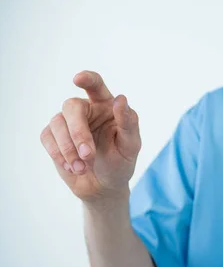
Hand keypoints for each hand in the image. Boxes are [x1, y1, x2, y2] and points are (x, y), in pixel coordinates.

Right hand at [40, 71, 140, 201]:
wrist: (103, 187)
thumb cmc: (121, 163)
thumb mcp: (131, 146)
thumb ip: (129, 123)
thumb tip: (121, 99)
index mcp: (106, 106)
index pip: (96, 85)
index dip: (87, 79)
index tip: (78, 79)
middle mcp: (85, 110)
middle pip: (72, 106)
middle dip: (78, 132)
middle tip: (89, 155)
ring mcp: (67, 122)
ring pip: (57, 123)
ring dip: (69, 148)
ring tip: (82, 167)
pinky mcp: (53, 137)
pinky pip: (47, 138)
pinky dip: (59, 154)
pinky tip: (73, 168)